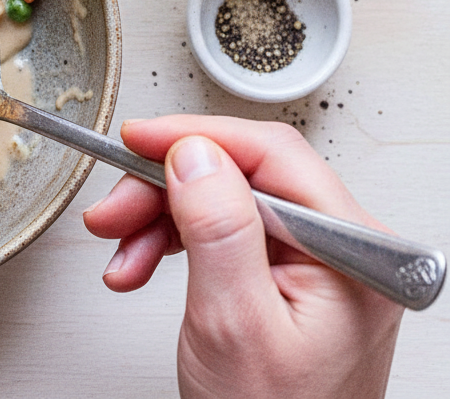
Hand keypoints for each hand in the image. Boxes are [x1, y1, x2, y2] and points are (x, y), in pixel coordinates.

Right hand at [83, 115, 403, 398]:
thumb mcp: (232, 323)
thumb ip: (218, 228)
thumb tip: (194, 151)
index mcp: (349, 252)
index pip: (270, 155)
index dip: (195, 138)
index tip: (134, 141)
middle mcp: (341, 250)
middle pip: (241, 177)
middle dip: (164, 189)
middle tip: (111, 212)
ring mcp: (316, 266)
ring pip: (224, 203)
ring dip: (159, 220)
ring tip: (117, 250)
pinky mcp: (287, 281)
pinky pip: (224, 236)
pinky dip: (173, 245)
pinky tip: (139, 265)